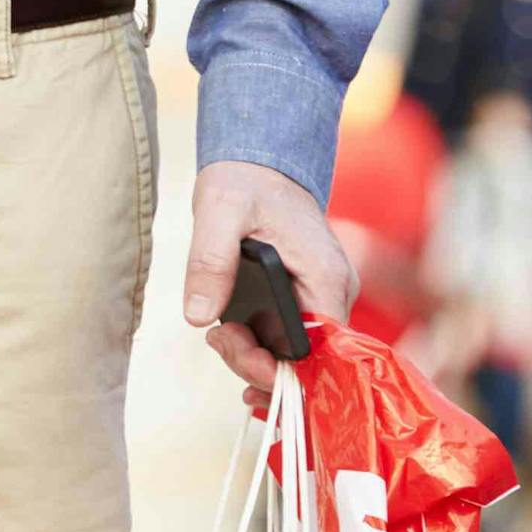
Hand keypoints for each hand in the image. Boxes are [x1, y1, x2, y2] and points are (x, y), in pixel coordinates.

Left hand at [183, 159, 352, 409]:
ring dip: (256, 356)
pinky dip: (263, 347)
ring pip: (297, 352)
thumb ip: (210, 263)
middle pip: (308, 359)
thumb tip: (197, 315)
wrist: (259, 163)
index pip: (321, 350)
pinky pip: (292, 337)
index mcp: (326, 277)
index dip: (280, 367)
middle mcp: (334, 293)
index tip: (236, 354)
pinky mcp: (307, 297)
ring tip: (219, 336)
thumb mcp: (219, 212)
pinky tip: (235, 346)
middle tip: (217, 339)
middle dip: (258, 362)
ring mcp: (323, 297)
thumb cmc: (245, 181)